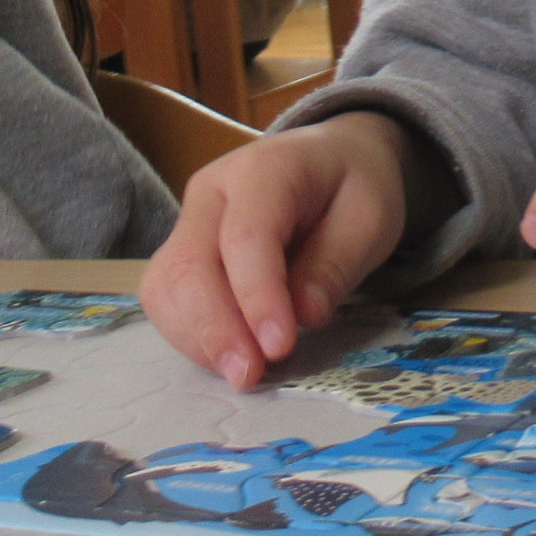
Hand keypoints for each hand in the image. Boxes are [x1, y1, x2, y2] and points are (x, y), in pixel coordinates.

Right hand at [140, 112, 414, 387]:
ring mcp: (189, 219)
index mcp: (265, 169)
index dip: (257, 297)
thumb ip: (335, 263)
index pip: (246, 236)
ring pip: (166, 285)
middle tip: (250, 376)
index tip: (280, 347)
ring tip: (243, 371)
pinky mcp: (181, 250)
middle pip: (189, 263)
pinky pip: (166, 298)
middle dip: (215, 329)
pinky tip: (227, 355)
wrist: (333, 159)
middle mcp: (213, 190)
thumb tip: (303, 317)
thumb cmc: (353, 186)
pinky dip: (190, 334)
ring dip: (198, 338)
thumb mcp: (369, 218)